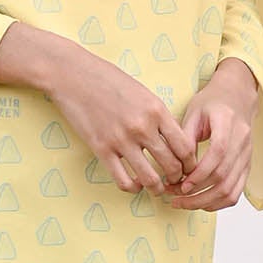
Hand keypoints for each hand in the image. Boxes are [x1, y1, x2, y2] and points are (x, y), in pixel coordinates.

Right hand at [44, 44, 199, 196]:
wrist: (72, 74)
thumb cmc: (107, 79)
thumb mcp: (141, 92)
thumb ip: (157, 115)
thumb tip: (172, 139)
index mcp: (156, 110)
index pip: (185, 146)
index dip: (190, 163)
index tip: (188, 167)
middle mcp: (142, 127)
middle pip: (172, 165)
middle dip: (176, 178)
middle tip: (174, 181)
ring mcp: (121, 139)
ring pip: (150, 178)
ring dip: (157, 188)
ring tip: (156, 188)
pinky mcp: (101, 148)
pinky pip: (123, 180)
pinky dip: (132, 188)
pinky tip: (133, 184)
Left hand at [162, 60, 258, 210]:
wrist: (236, 97)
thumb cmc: (212, 103)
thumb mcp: (193, 112)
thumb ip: (185, 136)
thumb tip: (174, 164)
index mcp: (228, 123)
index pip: (218, 154)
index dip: (200, 173)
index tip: (181, 184)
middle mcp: (242, 142)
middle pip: (224, 177)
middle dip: (197, 193)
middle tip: (175, 197)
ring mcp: (247, 156)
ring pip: (231, 190)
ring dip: (206, 202)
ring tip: (184, 203)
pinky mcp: (247, 166)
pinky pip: (237, 192)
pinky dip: (219, 202)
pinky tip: (201, 203)